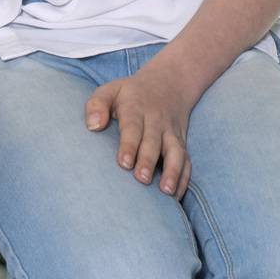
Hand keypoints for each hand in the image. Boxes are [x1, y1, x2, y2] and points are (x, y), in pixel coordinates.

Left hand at [83, 64, 196, 200]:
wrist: (168, 82)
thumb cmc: (129, 93)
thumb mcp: (110, 90)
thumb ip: (96, 105)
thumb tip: (92, 126)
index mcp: (135, 108)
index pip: (132, 127)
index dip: (129, 145)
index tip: (123, 163)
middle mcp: (155, 121)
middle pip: (153, 142)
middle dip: (148, 161)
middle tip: (141, 180)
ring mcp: (171, 132)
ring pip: (175, 152)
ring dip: (172, 171)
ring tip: (166, 192)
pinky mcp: (181, 142)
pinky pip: (186, 160)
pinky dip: (184, 178)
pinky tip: (177, 196)